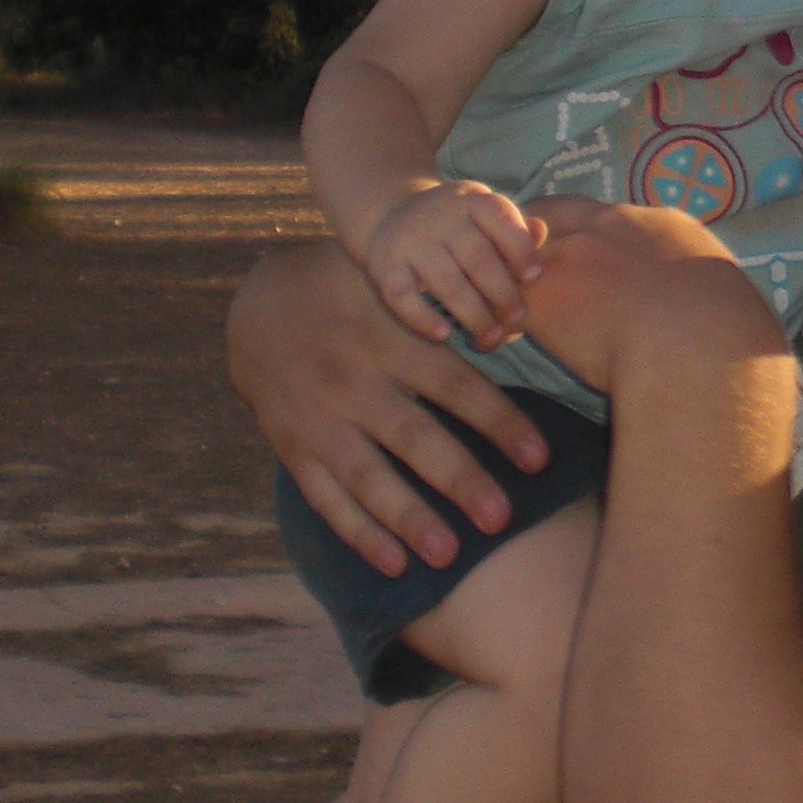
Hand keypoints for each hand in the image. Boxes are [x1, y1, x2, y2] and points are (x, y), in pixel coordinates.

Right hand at [227, 244, 552, 574]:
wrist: (257, 303)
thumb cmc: (354, 287)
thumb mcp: (400, 273)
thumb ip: (462, 280)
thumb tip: (545, 238)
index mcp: (390, 336)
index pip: (454, 384)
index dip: (498, 422)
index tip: (539, 458)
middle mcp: (353, 379)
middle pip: (413, 437)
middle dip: (458, 480)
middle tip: (500, 518)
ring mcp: (318, 417)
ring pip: (367, 476)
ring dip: (408, 518)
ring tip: (448, 555)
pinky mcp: (292, 446)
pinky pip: (325, 497)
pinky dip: (358, 533)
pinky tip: (393, 564)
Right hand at [364, 180, 545, 343]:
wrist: (390, 213)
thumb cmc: (456, 224)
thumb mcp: (485, 216)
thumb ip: (514, 228)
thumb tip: (541, 231)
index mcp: (472, 199)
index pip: (501, 221)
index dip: (521, 251)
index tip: (534, 278)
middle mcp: (440, 216)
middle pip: (478, 259)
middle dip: (502, 294)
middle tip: (517, 319)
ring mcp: (409, 240)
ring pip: (446, 282)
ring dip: (472, 315)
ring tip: (489, 337)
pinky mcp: (382, 264)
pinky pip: (402, 296)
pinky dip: (422, 318)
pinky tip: (443, 334)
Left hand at [521, 198, 776, 395]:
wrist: (696, 349)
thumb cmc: (724, 329)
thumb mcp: (718, 287)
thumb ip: (695, 280)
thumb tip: (701, 298)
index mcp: (655, 224)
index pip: (600, 211)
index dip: (578, 227)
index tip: (572, 248)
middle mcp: (607, 229)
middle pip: (549, 213)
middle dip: (530, 235)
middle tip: (521, 268)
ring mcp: (572, 256)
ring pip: (518, 255)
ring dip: (510, 278)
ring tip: (504, 308)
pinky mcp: (545, 297)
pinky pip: (507, 305)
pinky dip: (501, 323)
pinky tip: (501, 342)